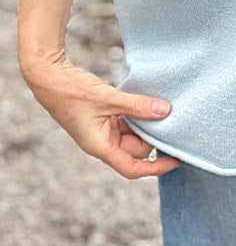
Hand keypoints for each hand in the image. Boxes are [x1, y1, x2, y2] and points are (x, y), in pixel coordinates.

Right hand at [20, 52, 181, 178]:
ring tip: (162, 108)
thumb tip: (165, 110)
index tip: (176, 160)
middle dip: (153, 137)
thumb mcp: (108, 98)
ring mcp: (103, 130)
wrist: (49, 78)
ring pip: (133, 134)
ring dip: (146, 124)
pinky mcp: (104, 118)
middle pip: (136, 149)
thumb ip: (137, 106)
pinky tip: (148, 102)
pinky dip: (138, 114)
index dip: (156, 168)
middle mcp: (103, 142)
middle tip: (172, 118)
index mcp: (100, 146)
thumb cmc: (71, 92)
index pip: (132, 168)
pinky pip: (127, 121)